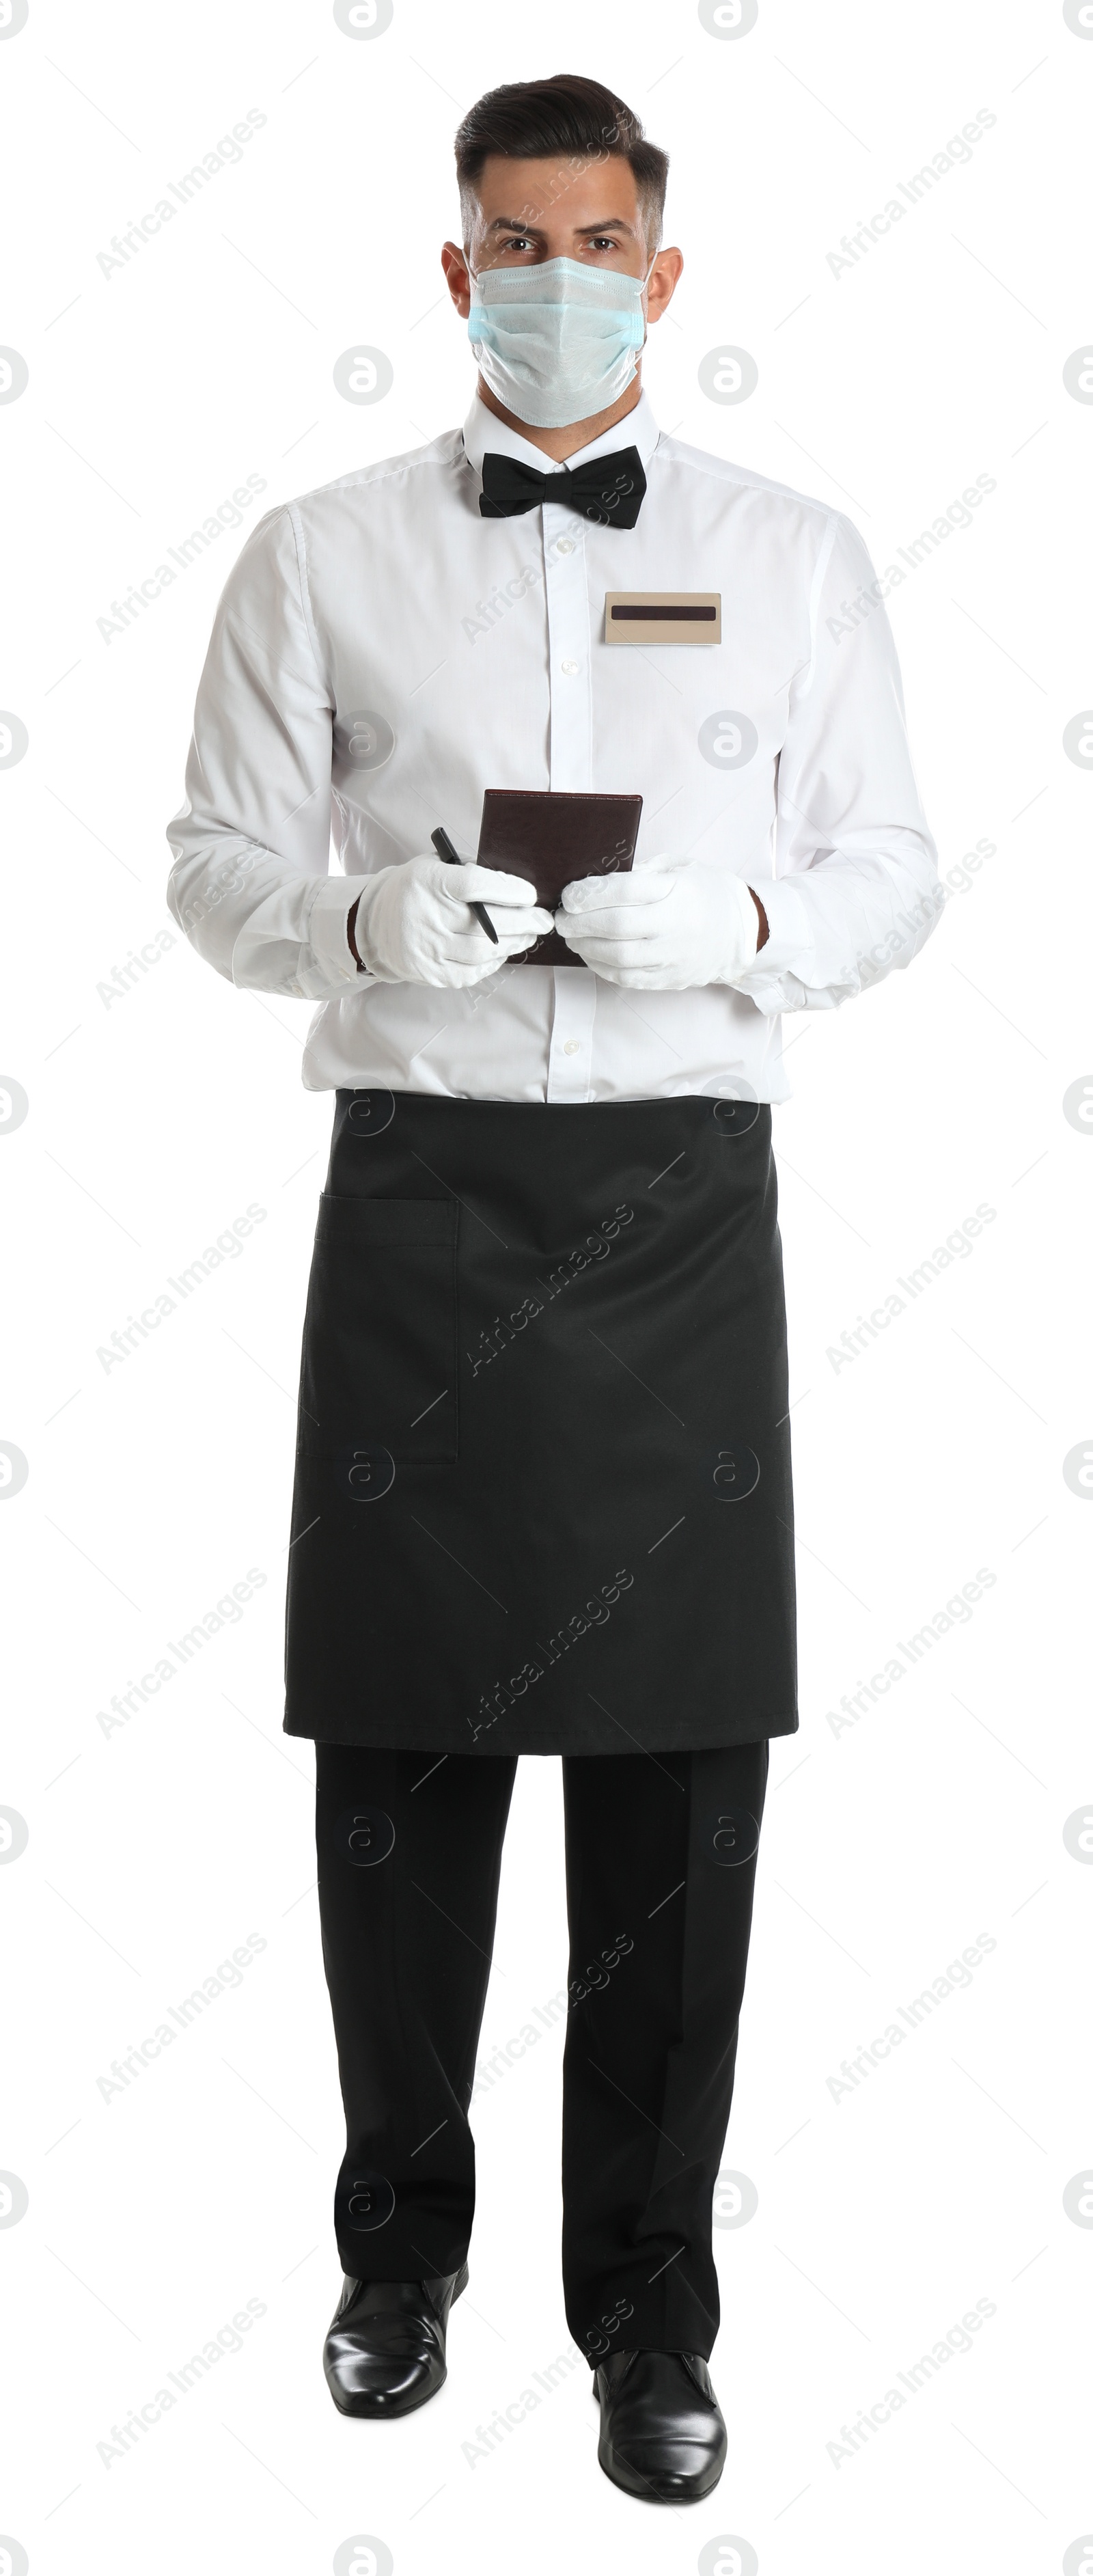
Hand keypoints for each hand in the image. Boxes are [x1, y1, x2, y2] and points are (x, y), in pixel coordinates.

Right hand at [350, 857, 553, 987]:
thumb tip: (514, 891)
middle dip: (524, 922)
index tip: (530, 894)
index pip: (476, 886)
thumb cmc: (415, 891)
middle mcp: (425, 917)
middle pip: (487, 924)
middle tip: (543, 920)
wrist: (377, 924)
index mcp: (428, 883)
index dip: (509, 891)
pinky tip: (503, 951)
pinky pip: (473, 972)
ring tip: (529, 935)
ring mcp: (427, 950)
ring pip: (484, 951)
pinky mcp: (431, 974)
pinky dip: (494, 962)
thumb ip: (469, 872)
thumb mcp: (434, 866)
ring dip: (514, 943)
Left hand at [557, 852, 763, 989]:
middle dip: (580, 923)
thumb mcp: (678, 868)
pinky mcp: (671, 978)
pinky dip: (603, 968)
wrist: (742, 930)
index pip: (625, 891)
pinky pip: (629, 979)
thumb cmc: (704, 893)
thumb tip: (596, 884)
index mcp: (678, 890)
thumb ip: (640, 873)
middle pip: (617, 926)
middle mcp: (677, 925)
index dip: (590, 894)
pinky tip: (592, 956)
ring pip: (619, 957)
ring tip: (573, 938)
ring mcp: (674, 956)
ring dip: (587, 948)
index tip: (569, 896)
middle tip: (562, 920)